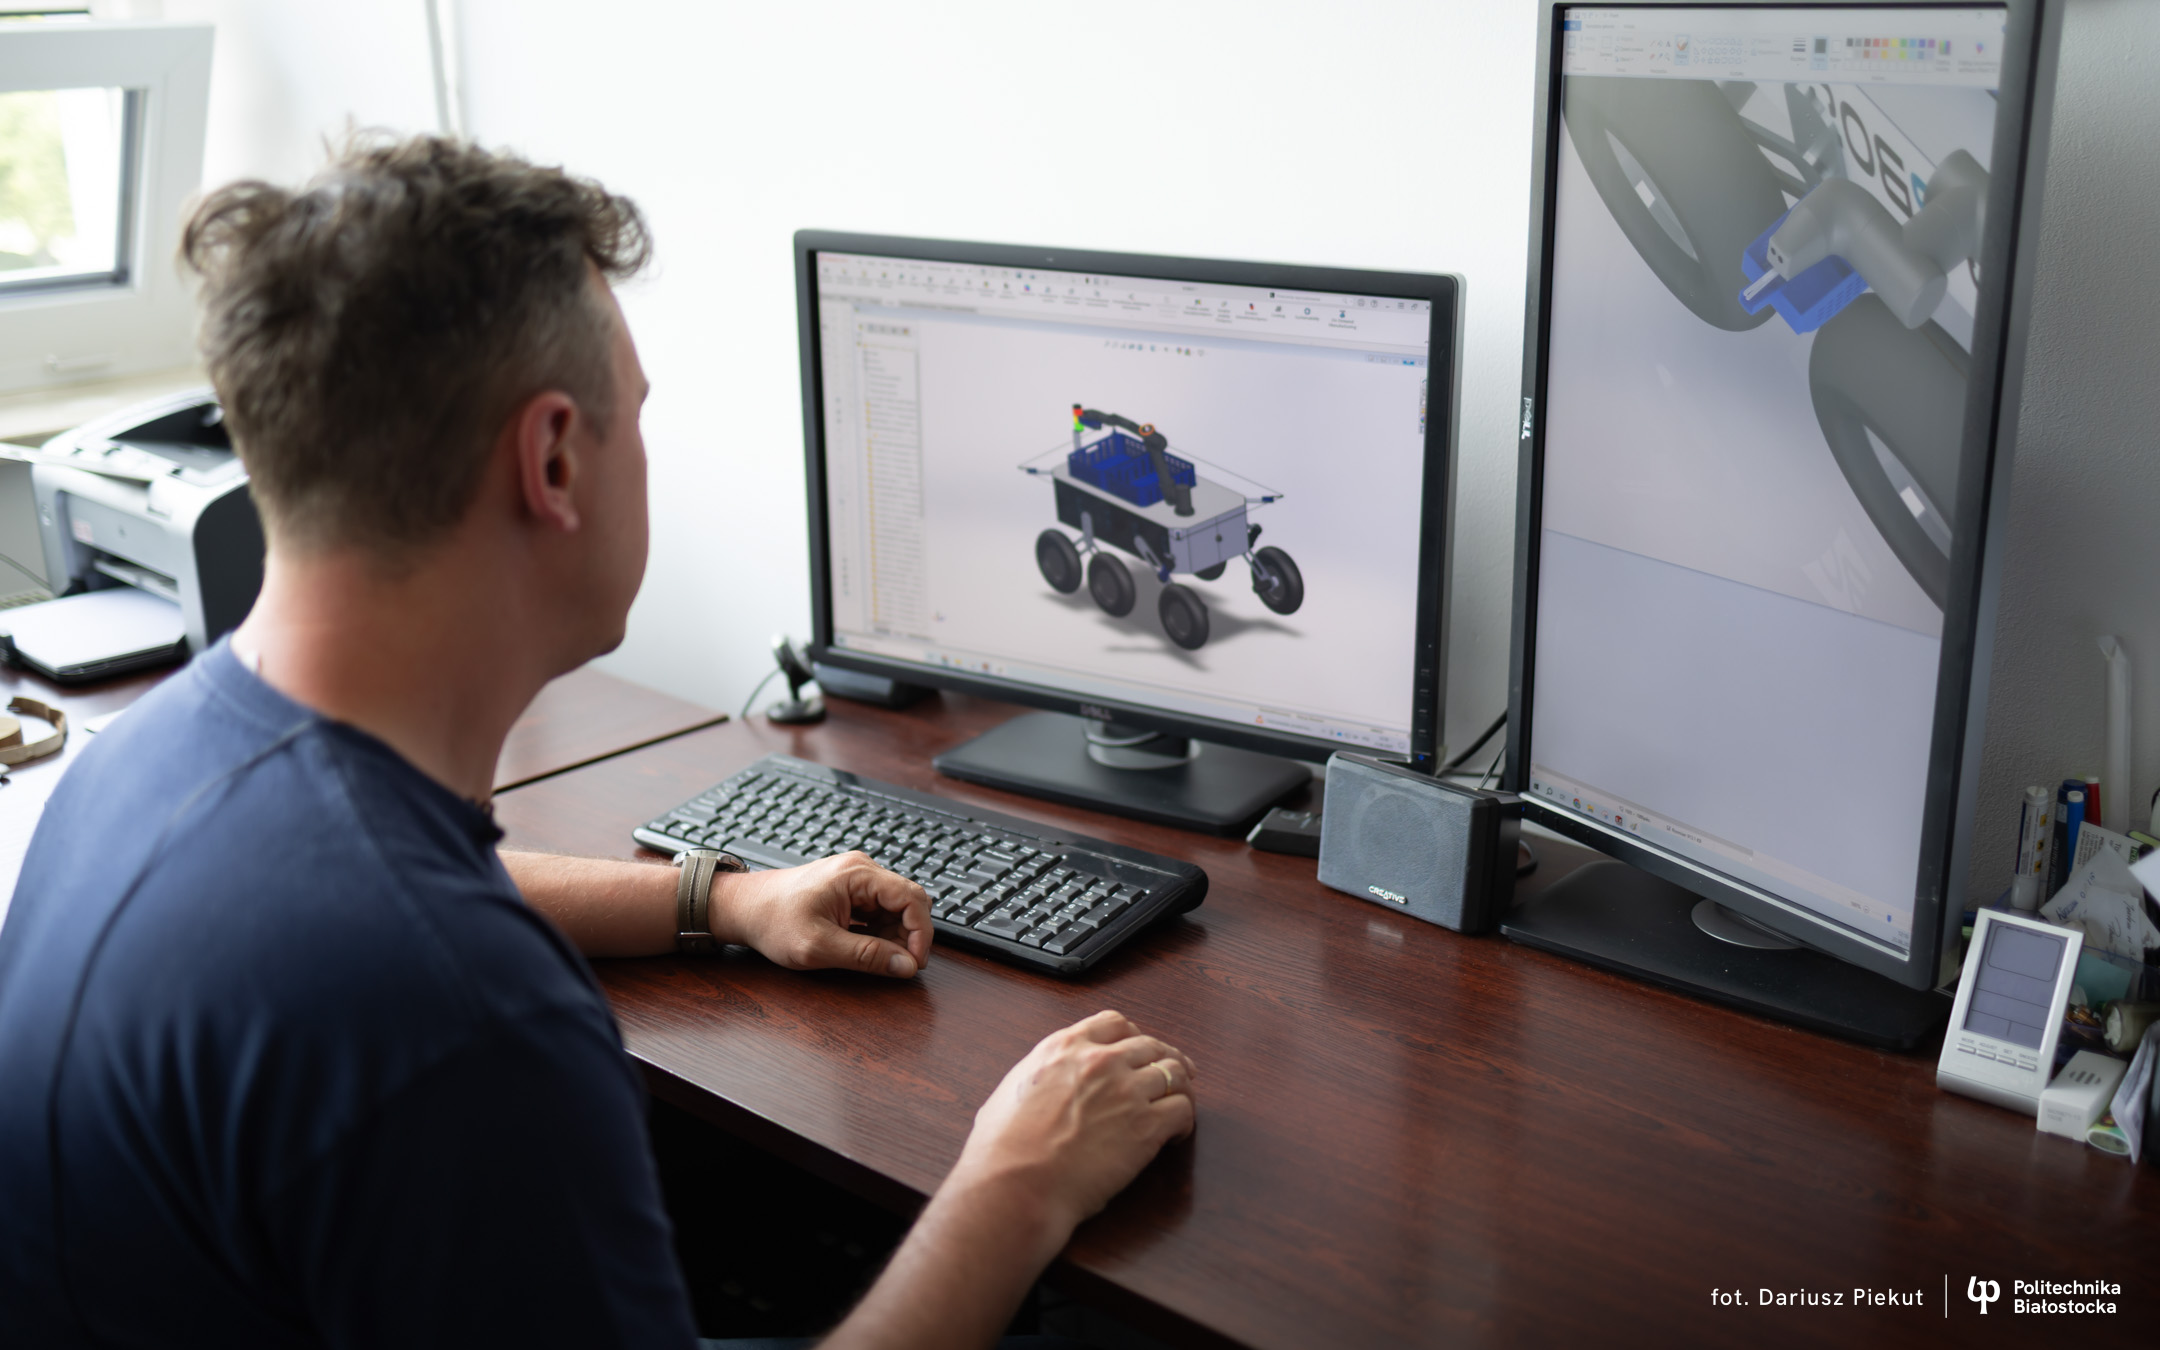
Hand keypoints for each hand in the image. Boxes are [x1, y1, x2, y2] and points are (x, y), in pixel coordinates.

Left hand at [709, 852, 930, 977]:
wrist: (742, 908)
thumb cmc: (771, 921)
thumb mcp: (820, 947)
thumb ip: (866, 956)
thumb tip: (905, 966)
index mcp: (857, 874)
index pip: (912, 897)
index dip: (921, 933)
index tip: (914, 963)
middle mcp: (861, 870)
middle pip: (908, 901)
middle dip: (909, 936)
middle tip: (899, 967)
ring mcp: (856, 879)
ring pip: (895, 909)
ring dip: (894, 937)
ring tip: (873, 959)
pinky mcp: (850, 891)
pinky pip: (879, 911)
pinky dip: (879, 933)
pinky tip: (863, 949)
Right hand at [949, 1010, 1196, 1237]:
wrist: (1018, 1184)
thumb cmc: (1002, 1150)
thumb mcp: (1010, 1092)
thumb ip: (1036, 1078)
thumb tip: (1041, 1088)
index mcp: (1064, 1048)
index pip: (1113, 1022)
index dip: (1133, 1035)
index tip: (1139, 1049)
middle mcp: (1100, 1061)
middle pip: (1151, 1045)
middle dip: (1166, 1058)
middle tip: (1177, 1072)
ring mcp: (1127, 1090)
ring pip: (1175, 1073)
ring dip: (1181, 1088)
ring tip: (1181, 1103)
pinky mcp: (1146, 1125)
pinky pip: (1182, 1110)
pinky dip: (1184, 1120)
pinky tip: (1176, 1134)